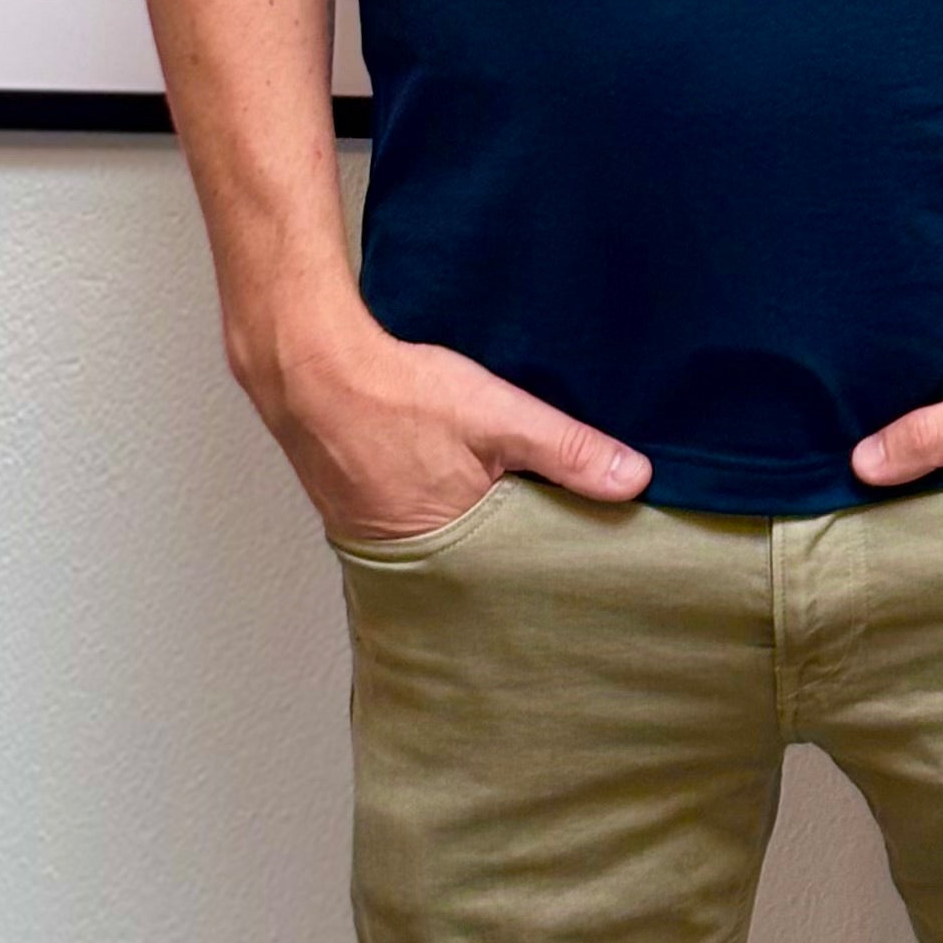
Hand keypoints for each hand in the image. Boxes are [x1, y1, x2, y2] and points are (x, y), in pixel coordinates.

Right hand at [236, 296, 651, 542]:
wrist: (308, 365)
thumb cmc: (397, 393)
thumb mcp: (499, 416)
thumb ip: (568, 450)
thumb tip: (634, 479)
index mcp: (448, 551)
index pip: (517, 576)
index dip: (547, 561)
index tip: (579, 553)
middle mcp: (406, 559)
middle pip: (479, 567)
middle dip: (512, 552)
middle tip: (545, 533)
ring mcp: (372, 539)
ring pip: (445, 545)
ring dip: (473, 529)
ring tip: (502, 508)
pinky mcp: (352, 513)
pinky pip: (410, 525)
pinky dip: (436, 511)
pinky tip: (449, 484)